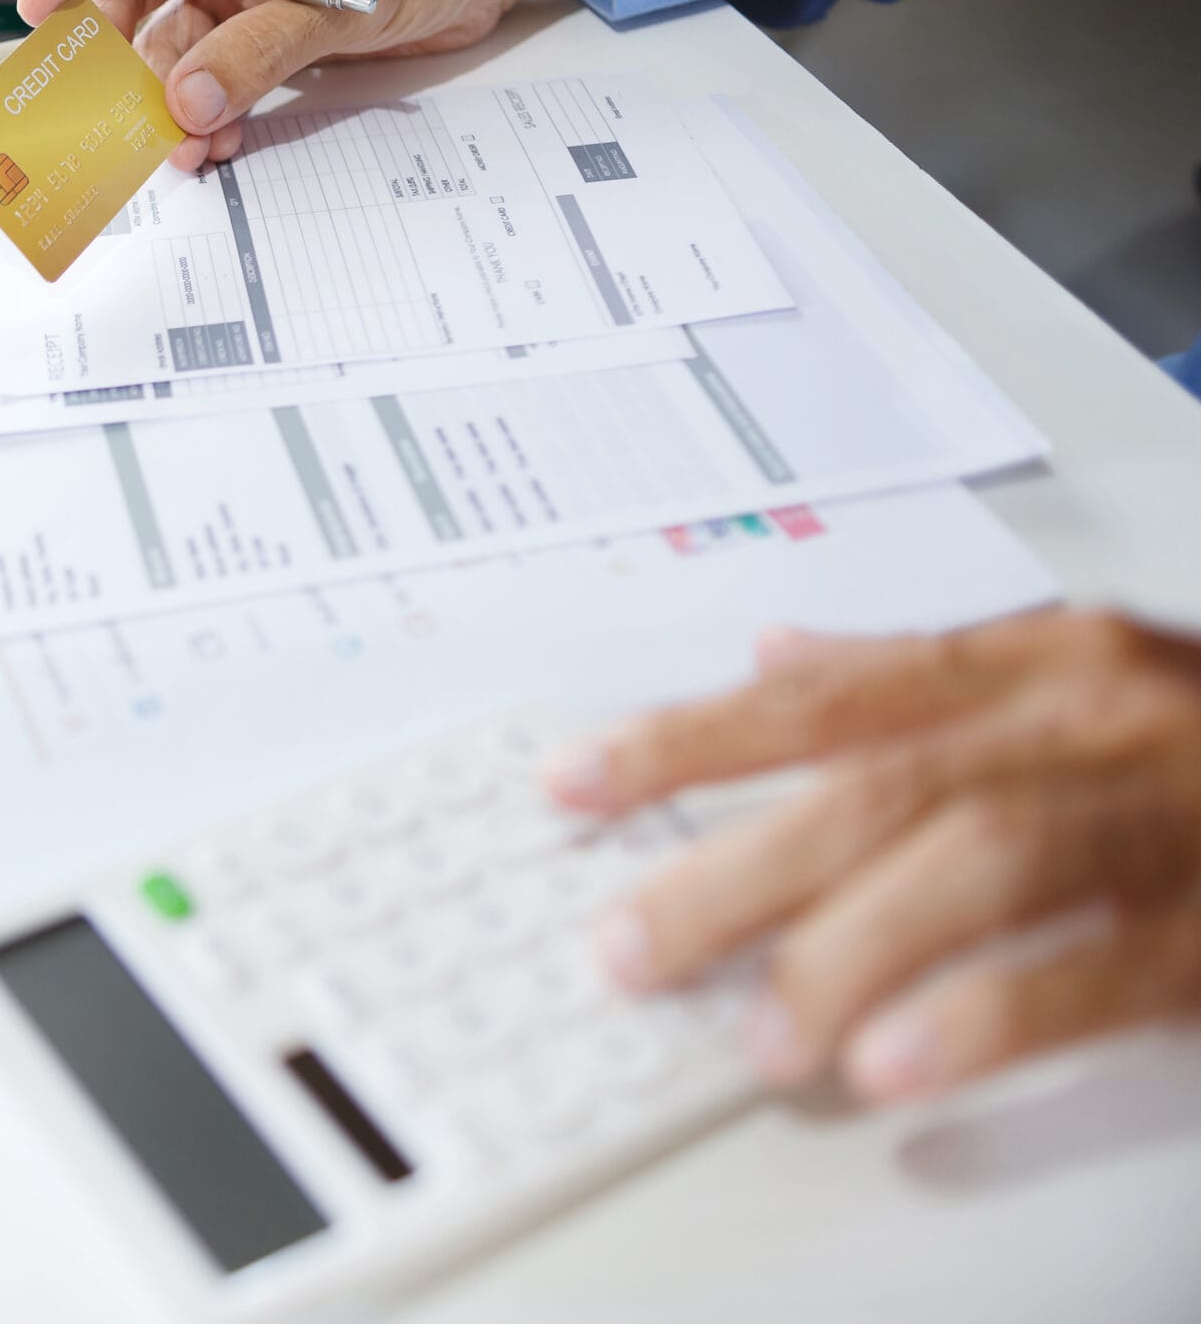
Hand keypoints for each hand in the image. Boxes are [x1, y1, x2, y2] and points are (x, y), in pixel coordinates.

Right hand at [15, 0, 606, 171]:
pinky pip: (207, 70)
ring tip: (182, 143)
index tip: (37, 9)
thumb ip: (258, 51)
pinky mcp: (257, 24)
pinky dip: (205, 108)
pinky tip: (214, 138)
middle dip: (123, 55)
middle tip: (116, 109)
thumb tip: (185, 99)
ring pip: (168, 42)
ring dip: (167, 98)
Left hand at [542, 609, 1200, 1102]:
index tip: (576, 782)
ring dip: (845, 947)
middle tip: (628, 944)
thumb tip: (775, 650)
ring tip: (757, 1035)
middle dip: (734, 863)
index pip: (828, 695)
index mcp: (1044, 661)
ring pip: (975, 858)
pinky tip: (898, 1066)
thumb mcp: (1088, 674)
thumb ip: (930, 667)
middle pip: (877, 783)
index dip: (692, 737)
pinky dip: (990, 1015)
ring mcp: (1174, 813)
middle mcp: (1096, 717)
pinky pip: (1105, 966)